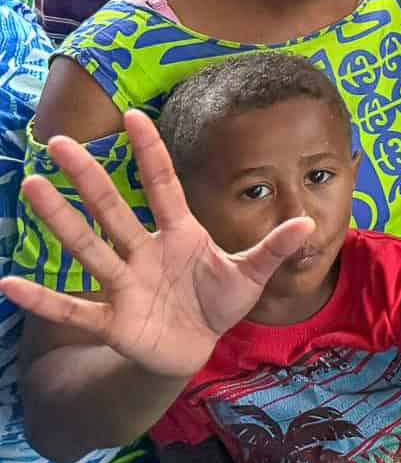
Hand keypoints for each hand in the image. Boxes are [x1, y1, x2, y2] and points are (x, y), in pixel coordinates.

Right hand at [0, 111, 314, 378]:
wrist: (194, 347)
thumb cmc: (218, 302)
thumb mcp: (251, 275)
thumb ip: (274, 248)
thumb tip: (308, 222)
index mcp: (179, 233)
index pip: (163, 185)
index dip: (150, 152)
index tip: (133, 114)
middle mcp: (144, 250)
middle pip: (112, 207)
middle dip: (88, 176)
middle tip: (57, 141)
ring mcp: (124, 283)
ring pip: (88, 246)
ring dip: (59, 219)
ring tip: (31, 187)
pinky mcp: (113, 320)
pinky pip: (73, 307)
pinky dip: (43, 298)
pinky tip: (8, 283)